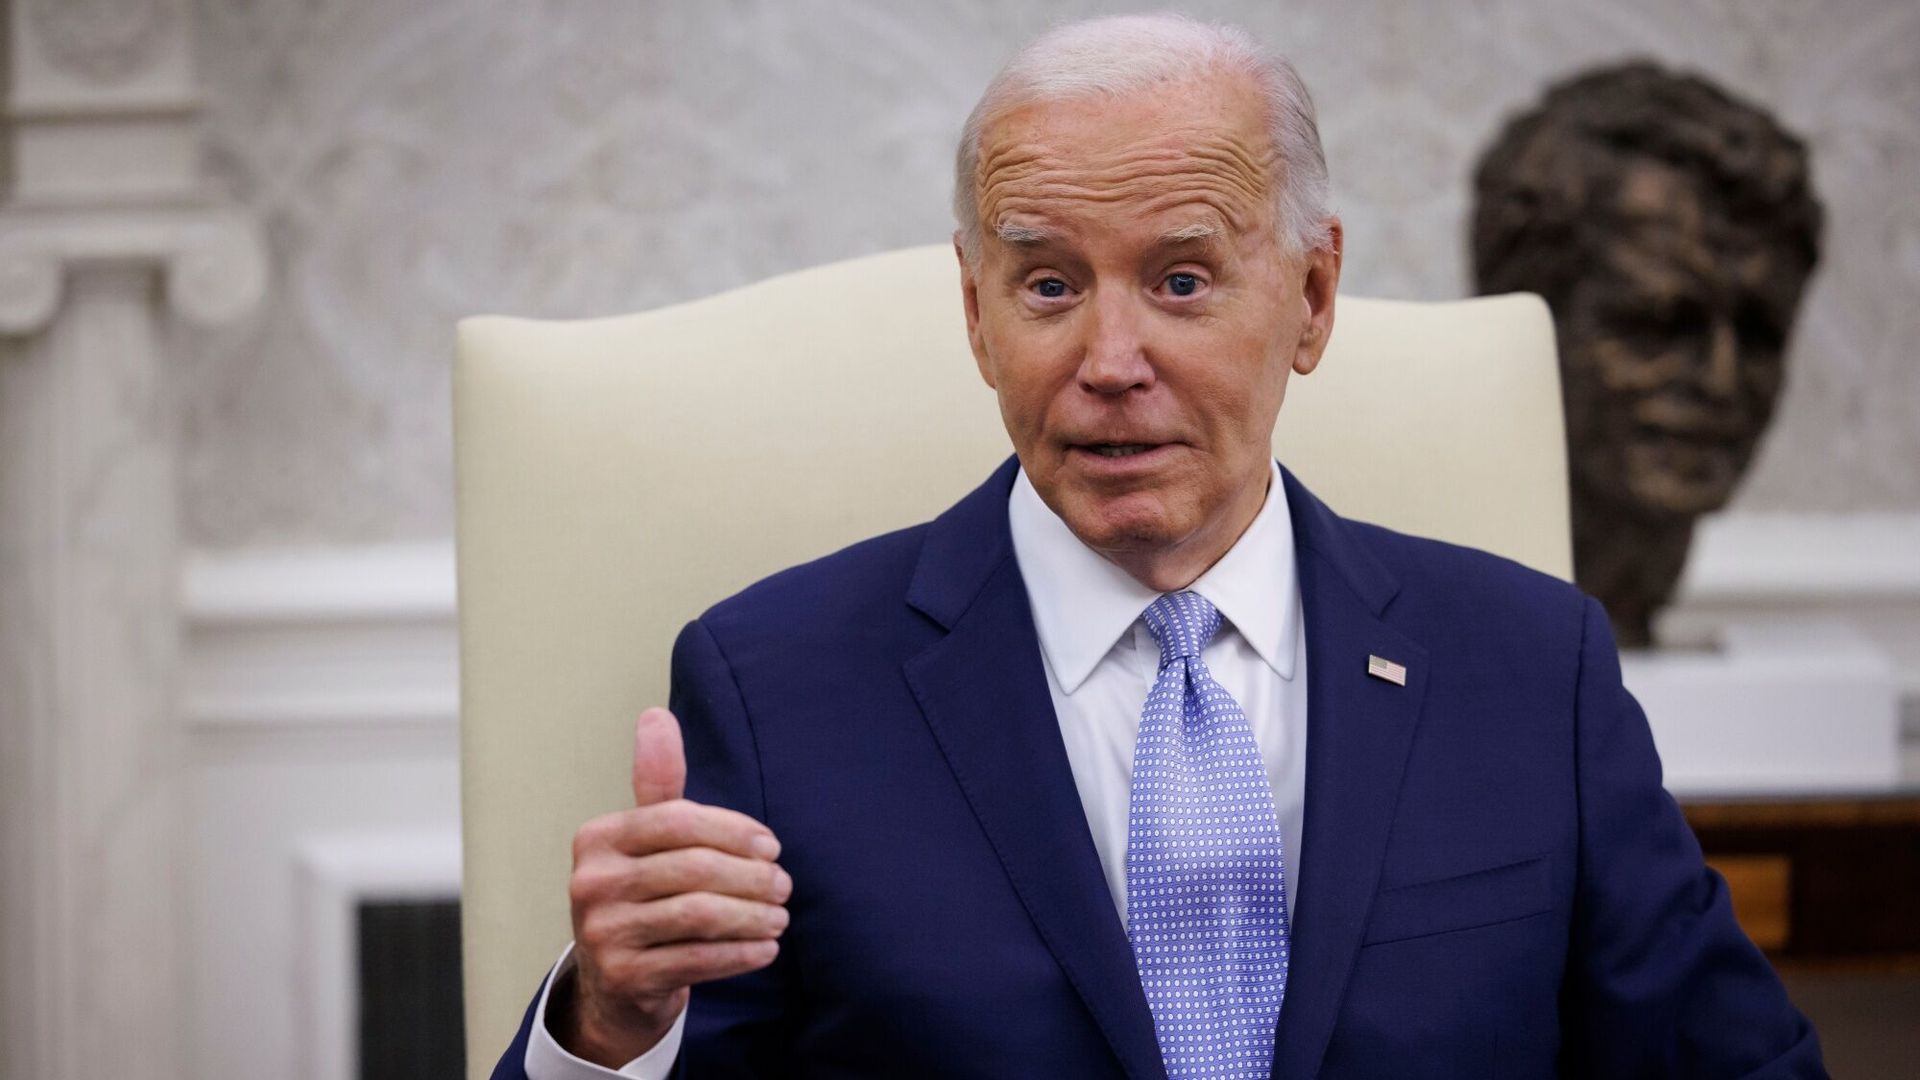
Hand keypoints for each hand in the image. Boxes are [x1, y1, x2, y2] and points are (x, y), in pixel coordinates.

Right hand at [557, 707, 789, 1065]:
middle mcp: (592, 883)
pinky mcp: (623, 976)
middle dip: (752, 877)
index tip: (772, 847)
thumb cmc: (643, 894)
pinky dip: (741, 953)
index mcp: (598, 838)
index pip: (678, 820)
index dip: (734, 830)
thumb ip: (657, 782)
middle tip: (784, 886)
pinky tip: (767, 948)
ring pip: (699, 915)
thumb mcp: (645, 837)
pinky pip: (697, 959)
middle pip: (694, 869)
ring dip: (753, 916)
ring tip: (780, 916)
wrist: (613, 980)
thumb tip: (655, 715)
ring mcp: (603, 933)